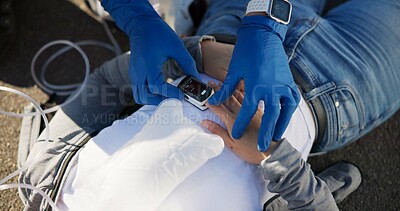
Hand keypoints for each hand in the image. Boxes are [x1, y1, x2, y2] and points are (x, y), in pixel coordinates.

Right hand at [101, 0, 199, 104]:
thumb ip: (187, 63)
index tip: (182, 94)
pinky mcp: (134, 74)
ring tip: (168, 95)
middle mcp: (138, 72)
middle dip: (160, 100)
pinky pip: (139, 90)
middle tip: (175, 98)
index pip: (157, 87)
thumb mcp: (176, 46)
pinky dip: (149, 93)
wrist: (141, 24)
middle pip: (145, 97)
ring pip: (140, 96)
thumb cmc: (158, 33)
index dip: (170, 93)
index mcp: (148, 64)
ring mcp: (134, 74)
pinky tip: (162, 89)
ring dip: (153, 99)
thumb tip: (195, 78)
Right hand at [201, 82, 278, 163]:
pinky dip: (244, 92)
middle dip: (218, 90)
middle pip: (227, 98)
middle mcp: (241, 112)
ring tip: (224, 83)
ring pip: (238, 96)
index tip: (204, 95)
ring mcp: (251, 110)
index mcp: (232, 121)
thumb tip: (205, 123)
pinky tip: (242, 89)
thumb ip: (217, 131)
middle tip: (211, 83)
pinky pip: (250, 98)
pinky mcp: (259, 111)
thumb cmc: (251, 151)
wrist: (271, 151)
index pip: (218, 107)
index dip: (210, 100)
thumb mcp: (230, 144)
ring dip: (230, 89)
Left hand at [208, 16, 299, 150]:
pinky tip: (286, 117)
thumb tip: (212, 101)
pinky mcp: (289, 81)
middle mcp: (271, 88)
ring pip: (285, 110)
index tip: (235, 135)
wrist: (264, 35)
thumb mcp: (234, 71)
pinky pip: (292, 100)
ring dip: (281, 124)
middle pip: (270, 116)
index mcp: (255, 86)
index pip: (246, 111)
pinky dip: (290, 110)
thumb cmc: (246, 52)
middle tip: (261, 148)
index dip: (239, 125)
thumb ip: (225, 89)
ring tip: (277, 137)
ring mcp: (283, 84)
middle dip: (265, 134)